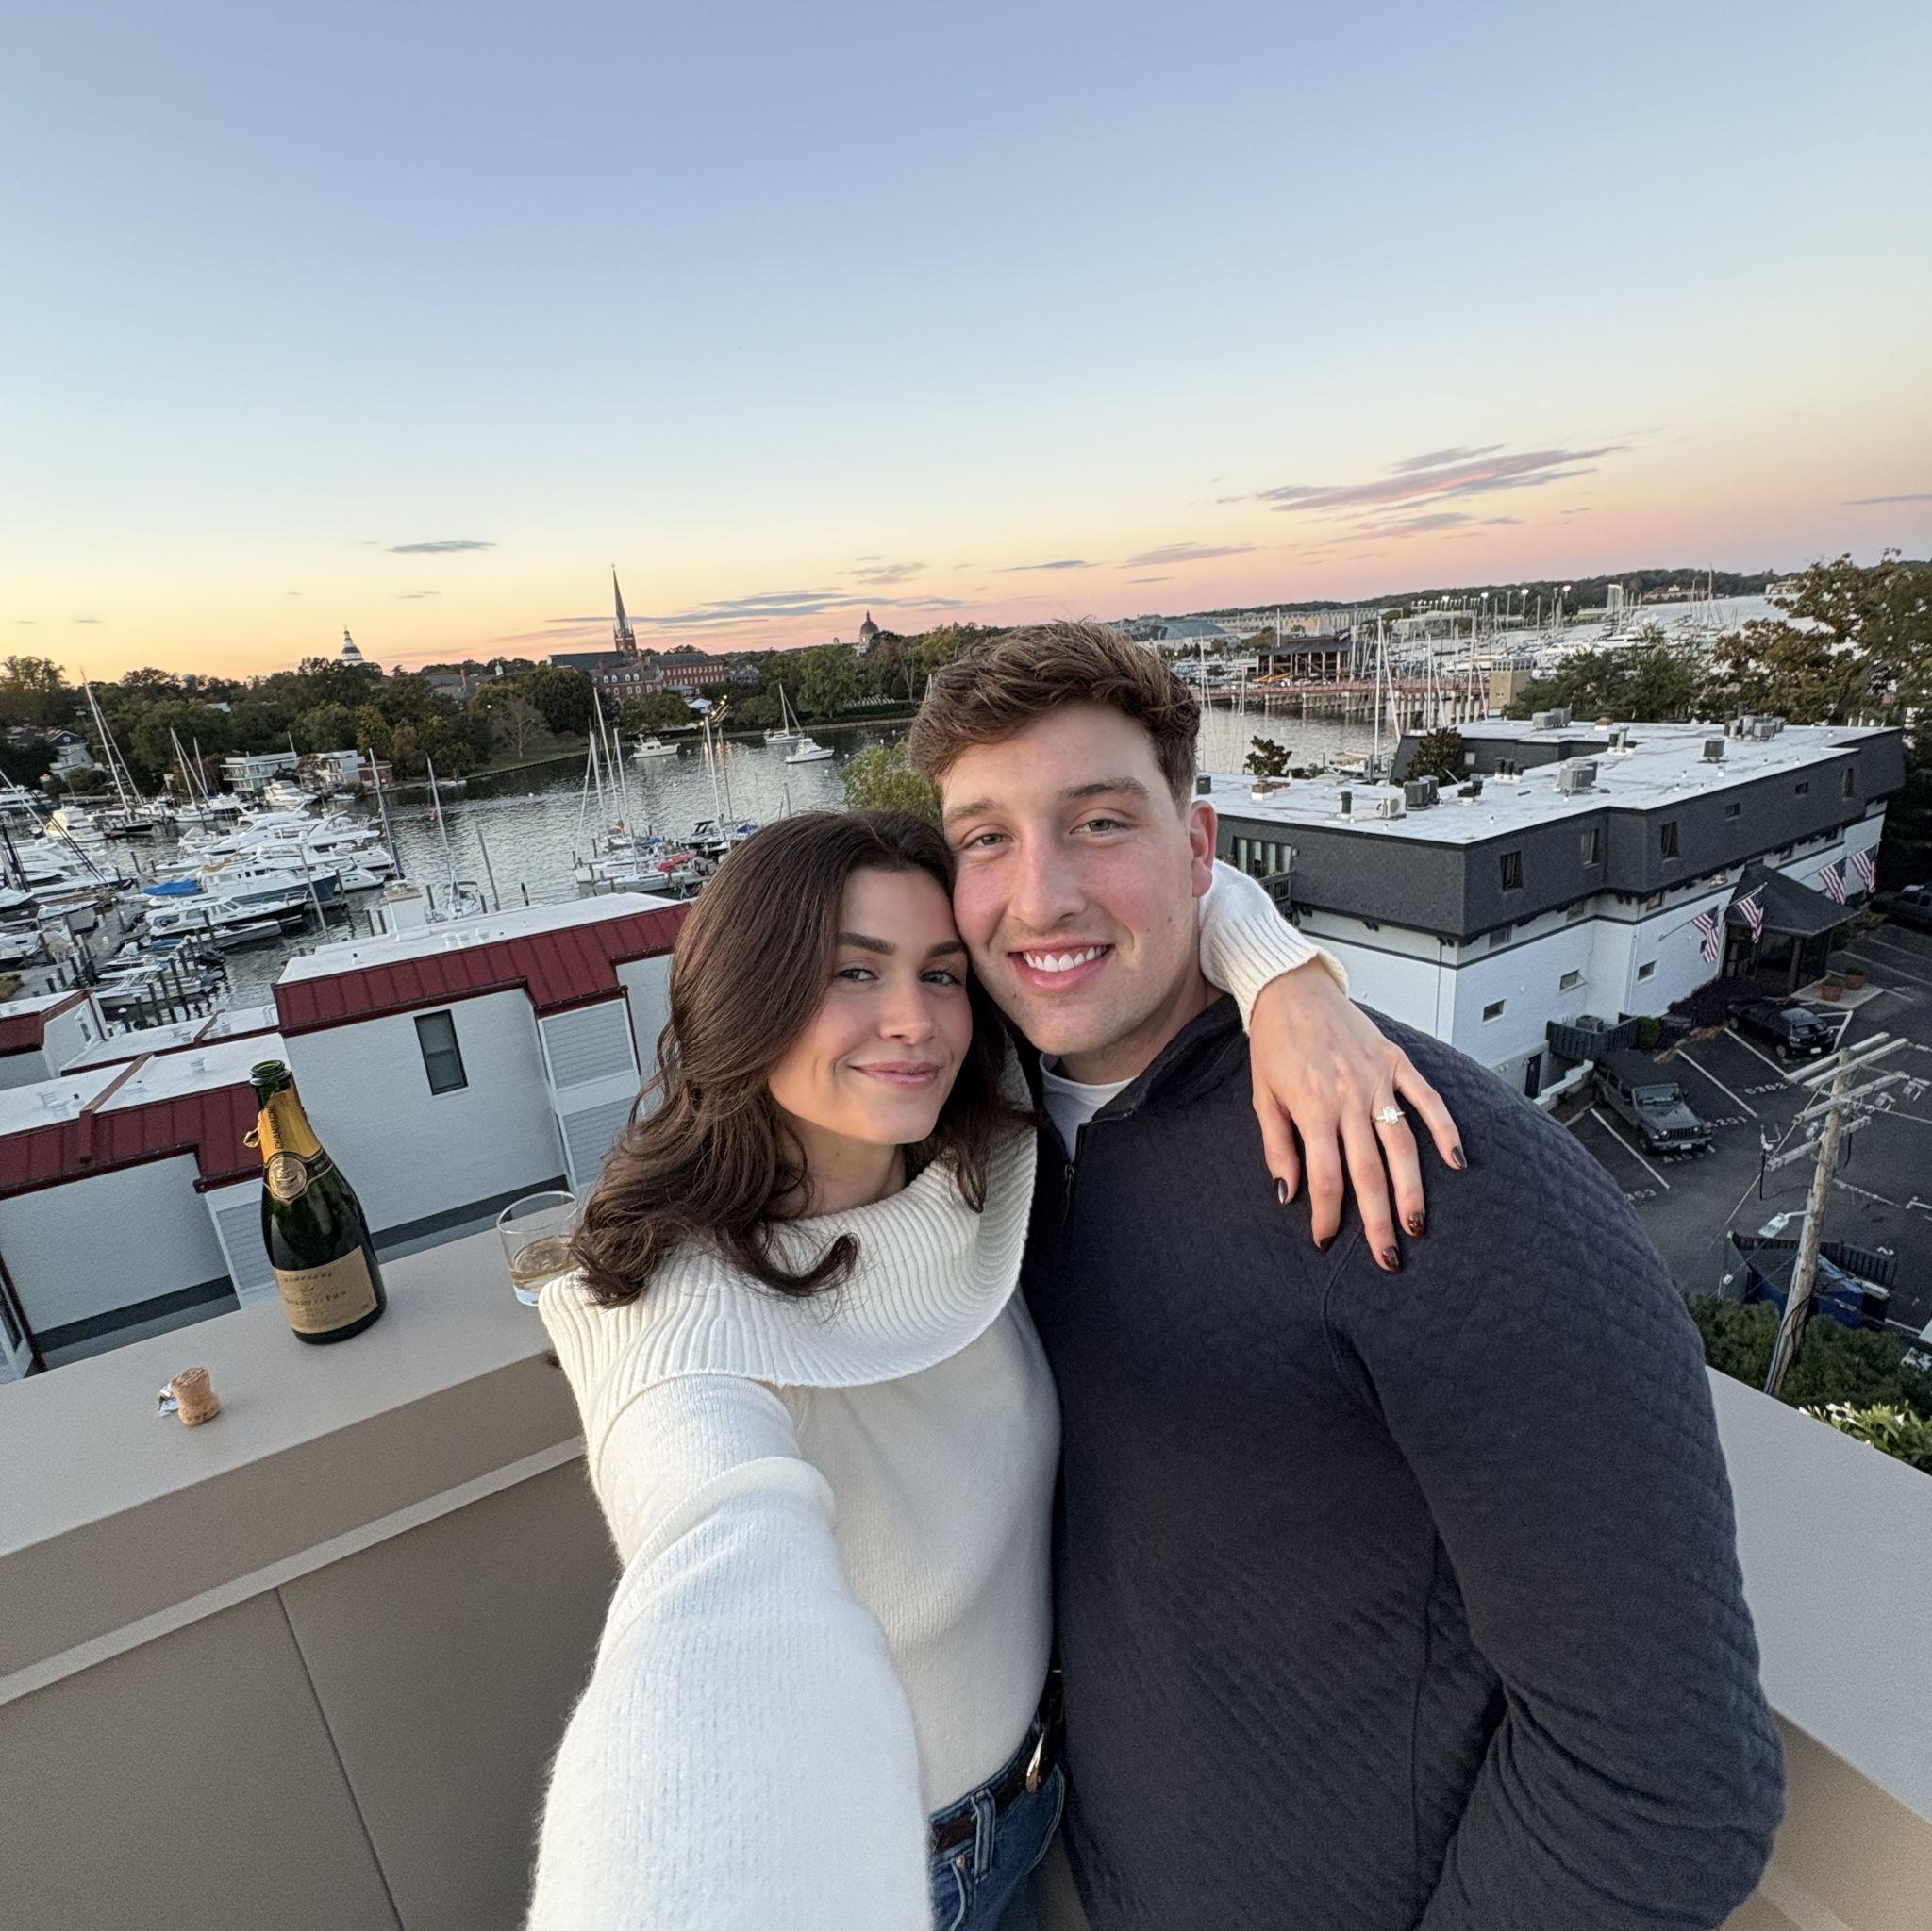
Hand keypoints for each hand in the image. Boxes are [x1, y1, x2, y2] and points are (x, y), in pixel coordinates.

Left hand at [1248, 966, 1463, 1270]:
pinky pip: (1428, 1099)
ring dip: (1412, 1189)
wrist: (1291, 990)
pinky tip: (1456, 1162)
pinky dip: (1445, 1130)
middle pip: (1368, 1171)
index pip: (1326, 1177)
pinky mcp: (1397, 1061)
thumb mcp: (1262, 1098)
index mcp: (1313, 1108)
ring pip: (1403, 1144)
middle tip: (1388, 1258)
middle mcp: (1350, 1096)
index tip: (1325, 1240)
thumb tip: (1289, 1194)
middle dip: (1378, 1220)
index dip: (1326, 1214)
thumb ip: (1277, 1147)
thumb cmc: (1275, 1045)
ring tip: (1417, 1224)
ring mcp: (1378, 1079)